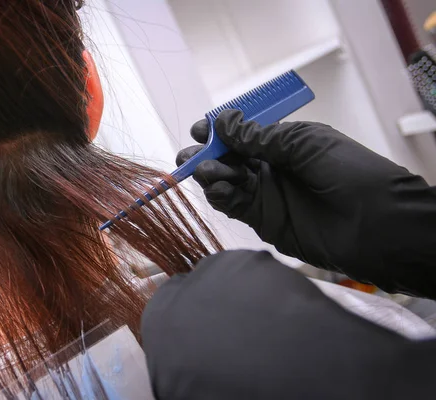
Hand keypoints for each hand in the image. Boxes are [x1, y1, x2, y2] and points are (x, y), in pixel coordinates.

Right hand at [177, 110, 435, 297]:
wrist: (375, 223)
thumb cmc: (349, 173)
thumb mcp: (303, 143)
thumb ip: (260, 137)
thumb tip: (224, 122)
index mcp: (284, 143)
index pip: (243, 134)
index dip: (220, 130)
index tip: (201, 129)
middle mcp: (271, 166)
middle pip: (228, 157)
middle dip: (206, 153)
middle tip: (191, 155)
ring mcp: (266, 193)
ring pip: (226, 180)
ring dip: (212, 174)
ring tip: (208, 171)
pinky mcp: (263, 219)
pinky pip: (233, 204)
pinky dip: (221, 196)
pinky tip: (219, 189)